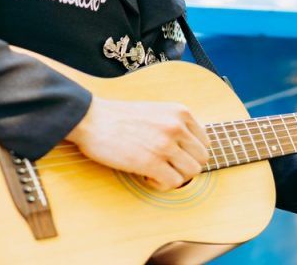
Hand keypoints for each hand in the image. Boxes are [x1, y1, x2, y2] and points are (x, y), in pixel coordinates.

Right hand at [65, 97, 209, 190]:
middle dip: (185, 167)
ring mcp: (165, 144)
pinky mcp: (151, 162)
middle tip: (165, 166)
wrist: (91, 119)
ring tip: (155, 171)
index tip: (173, 156)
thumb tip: (189, 150)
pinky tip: (146, 176)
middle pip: (202, 158)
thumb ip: (175, 125)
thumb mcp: (157, 112)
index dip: (189, 153)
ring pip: (192, 172)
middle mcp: (177, 126)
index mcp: (180, 112)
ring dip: (175, 176)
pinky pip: (173, 183)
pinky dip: (161, 184)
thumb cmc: (119, 118)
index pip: (204, 141)